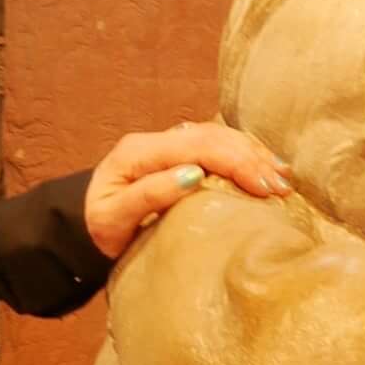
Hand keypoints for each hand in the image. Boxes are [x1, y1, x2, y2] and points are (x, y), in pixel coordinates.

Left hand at [84, 122, 290, 259]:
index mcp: (139, 152)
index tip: (264, 188)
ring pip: (220, 136)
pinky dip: (246, 154)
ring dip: (254, 155)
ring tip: (282, 178)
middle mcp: (156, 141)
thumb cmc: (98, 228)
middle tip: (281, 188)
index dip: (235, 162)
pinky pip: (218, 144)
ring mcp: (169, 144)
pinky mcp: (179, 154)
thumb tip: (193, 175)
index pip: (197, 146)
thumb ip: (147, 195)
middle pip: (213, 137)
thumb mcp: (112, 219)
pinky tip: (268, 167)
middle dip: (252, 159)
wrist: (82, 227)